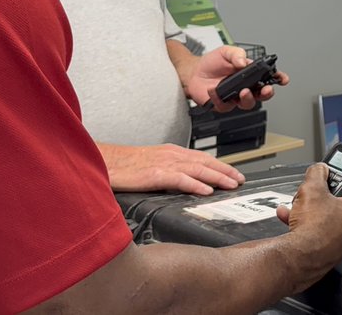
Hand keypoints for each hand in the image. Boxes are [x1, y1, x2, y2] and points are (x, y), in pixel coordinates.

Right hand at [98, 142, 245, 195]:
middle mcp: (170, 154)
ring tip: (232, 184)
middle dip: (225, 171)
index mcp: (170, 152)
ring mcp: (162, 163)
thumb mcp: (150, 166)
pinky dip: (195, 184)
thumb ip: (167, 172)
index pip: (201, 158)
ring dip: (217, 177)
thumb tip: (185, 184)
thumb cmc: (122, 166)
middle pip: (204, 161)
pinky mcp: (152, 174)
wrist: (100, 162)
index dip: (220, 166)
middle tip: (241, 180)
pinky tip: (206, 190)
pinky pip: (179, 179)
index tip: (235, 174)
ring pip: (197, 168)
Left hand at [185, 45, 289, 111]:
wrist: (193, 72)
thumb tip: (243, 61)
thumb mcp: (225, 52)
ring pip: (247, 104)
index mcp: (249, 74)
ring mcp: (235, 97)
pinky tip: (214, 90)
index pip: (268, 77)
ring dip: (248, 99)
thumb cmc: (211, 62)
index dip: (278, 78)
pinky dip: (220, 98)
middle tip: (266, 89)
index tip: (282, 78)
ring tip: (244, 91)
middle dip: (267, 93)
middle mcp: (245, 86)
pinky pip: (225, 106)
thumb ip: (236, 54)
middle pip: (262, 94)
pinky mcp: (223, 104)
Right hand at [276, 163, 341, 291]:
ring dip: (315, 210)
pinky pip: (320, 233)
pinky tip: (290, 218)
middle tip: (323, 190)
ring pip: (331, 219)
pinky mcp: (330, 252)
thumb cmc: (314, 229)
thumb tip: (319, 169)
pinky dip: (307, 224)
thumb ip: (317, 173)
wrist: (300, 258)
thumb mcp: (312, 189)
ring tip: (299, 204)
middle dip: (332, 196)